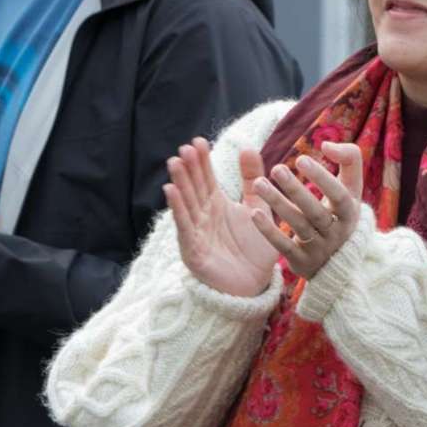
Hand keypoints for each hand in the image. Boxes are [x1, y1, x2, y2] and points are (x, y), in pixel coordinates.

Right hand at [164, 138, 279, 295]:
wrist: (255, 285)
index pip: (206, 177)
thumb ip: (252, 179)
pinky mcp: (192, 249)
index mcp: (216, 204)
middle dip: (189, 168)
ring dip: (179, 183)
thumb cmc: (253, 249)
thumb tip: (248, 146)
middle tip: (185, 148)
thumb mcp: (256, 208)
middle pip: (193, 187)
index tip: (199, 141)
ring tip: (174, 162)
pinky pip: (184, 226)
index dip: (202, 161)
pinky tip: (170, 191)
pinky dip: (177, 209)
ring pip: (186, 203)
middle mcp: (203, 215)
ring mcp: (195, 232)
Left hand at [251, 143, 364, 279]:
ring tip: (258, 184)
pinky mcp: (302, 261)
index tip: (300, 159)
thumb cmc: (341, 210)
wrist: (340, 259)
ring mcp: (319, 249)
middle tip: (276, 169)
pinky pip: (284, 247)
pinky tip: (254, 213)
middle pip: (315, 211)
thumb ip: (349, 158)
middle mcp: (336, 232)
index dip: (321, 178)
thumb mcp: (353, 186)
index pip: (338, 194)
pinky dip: (270, 231)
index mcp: (350, 211)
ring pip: (298, 226)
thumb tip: (326, 145)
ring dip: (278, 204)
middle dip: (296, 190)